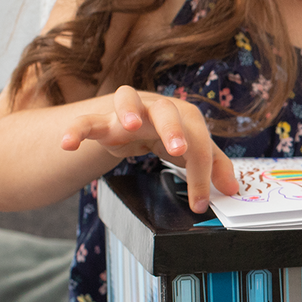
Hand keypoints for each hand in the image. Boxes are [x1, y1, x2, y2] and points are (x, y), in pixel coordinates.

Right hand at [59, 85, 238, 211]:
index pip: (199, 143)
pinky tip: (67, 144)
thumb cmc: (167, 134)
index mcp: (185, 116)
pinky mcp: (101, 119)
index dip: (202, 174)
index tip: (200, 203)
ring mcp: (127, 110)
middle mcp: (157, 108)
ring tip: (127, 125)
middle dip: (174, 128)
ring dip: (128, 109)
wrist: (132, 118)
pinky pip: (85, 121)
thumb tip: (234, 190)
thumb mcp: (192, 150)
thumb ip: (214, 166)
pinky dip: (76, 130)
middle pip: (168, 110)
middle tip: (180, 148)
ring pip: (127, 98)